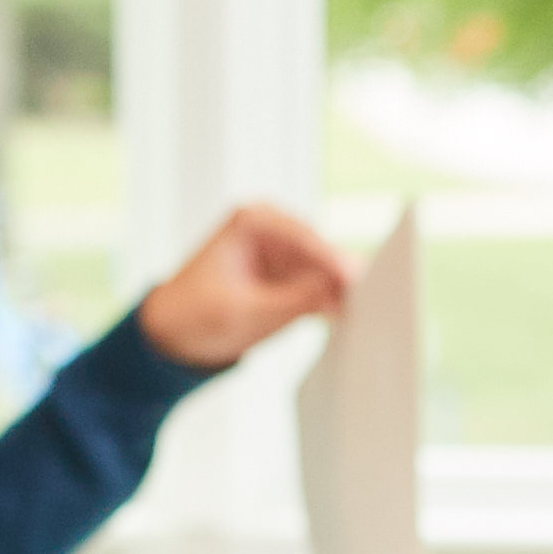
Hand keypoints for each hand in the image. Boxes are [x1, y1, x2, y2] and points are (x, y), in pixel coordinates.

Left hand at [139, 204, 351, 367]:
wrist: (174, 334)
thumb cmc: (195, 315)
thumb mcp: (246, 312)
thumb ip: (295, 299)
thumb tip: (339, 287)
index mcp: (252, 219)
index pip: (304, 237)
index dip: (333, 260)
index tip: (358, 278)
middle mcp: (274, 228)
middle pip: (322, 251)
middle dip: (344, 276)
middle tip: (378, 297)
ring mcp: (287, 251)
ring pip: (328, 270)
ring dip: (344, 291)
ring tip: (369, 312)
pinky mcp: (295, 276)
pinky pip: (324, 286)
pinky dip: (335, 301)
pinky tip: (350, 317)